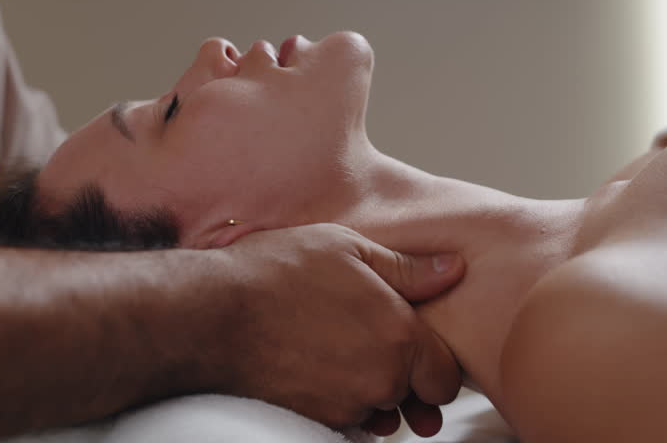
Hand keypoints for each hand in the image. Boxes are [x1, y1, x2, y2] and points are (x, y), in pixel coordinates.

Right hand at [211, 223, 463, 436]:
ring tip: (337, 351)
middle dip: (402, 376)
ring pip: (379, 408)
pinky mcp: (315, 419)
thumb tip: (453, 269)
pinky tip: (317, 367)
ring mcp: (347, 406)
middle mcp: (380, 380)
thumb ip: (407, 267)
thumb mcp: (345, 248)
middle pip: (413, 396)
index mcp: (399, 336)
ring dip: (371, 390)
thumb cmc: (277, 272)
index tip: (413, 345)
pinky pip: (347, 418)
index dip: (433, 362)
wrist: (213, 315)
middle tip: (368, 342)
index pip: (445, 376)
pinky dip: (341, 400)